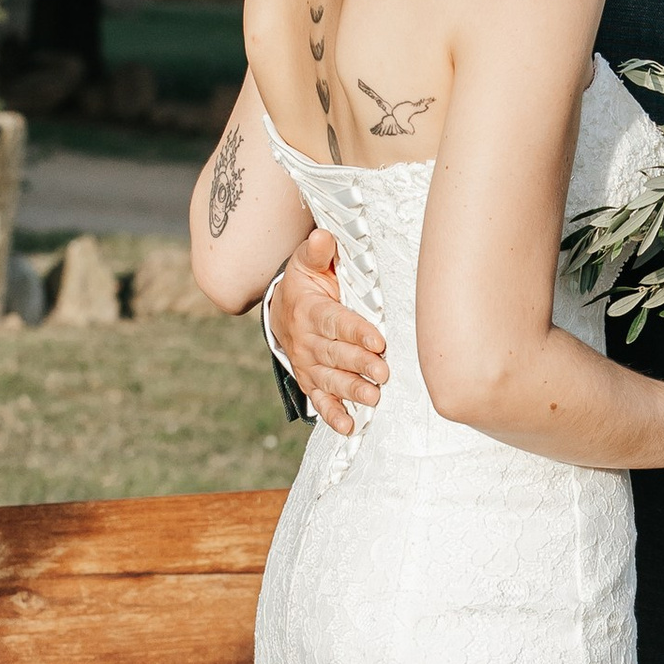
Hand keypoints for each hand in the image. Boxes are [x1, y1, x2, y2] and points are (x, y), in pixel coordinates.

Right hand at [272, 230, 387, 436]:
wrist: (280, 312)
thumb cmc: (304, 284)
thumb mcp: (305, 263)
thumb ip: (316, 253)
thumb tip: (323, 237)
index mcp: (310, 311)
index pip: (335, 322)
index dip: (356, 332)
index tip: (378, 340)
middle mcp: (307, 341)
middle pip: (335, 354)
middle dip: (359, 364)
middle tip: (383, 373)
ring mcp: (308, 364)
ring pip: (331, 379)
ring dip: (351, 390)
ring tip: (373, 398)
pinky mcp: (311, 381)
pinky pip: (320, 400)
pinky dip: (332, 414)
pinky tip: (348, 426)